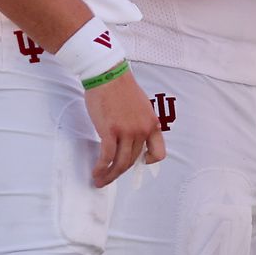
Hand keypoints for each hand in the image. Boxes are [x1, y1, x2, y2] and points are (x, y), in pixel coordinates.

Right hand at [83, 67, 163, 187]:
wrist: (107, 74)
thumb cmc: (120, 88)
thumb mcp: (140, 107)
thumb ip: (139, 124)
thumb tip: (131, 140)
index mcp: (152, 124)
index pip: (159, 153)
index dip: (149, 161)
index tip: (139, 162)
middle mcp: (142, 130)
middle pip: (133, 160)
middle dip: (120, 171)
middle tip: (110, 176)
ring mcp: (127, 131)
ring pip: (121, 163)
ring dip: (110, 175)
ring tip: (100, 180)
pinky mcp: (110, 131)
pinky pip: (107, 157)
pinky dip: (101, 168)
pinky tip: (96, 172)